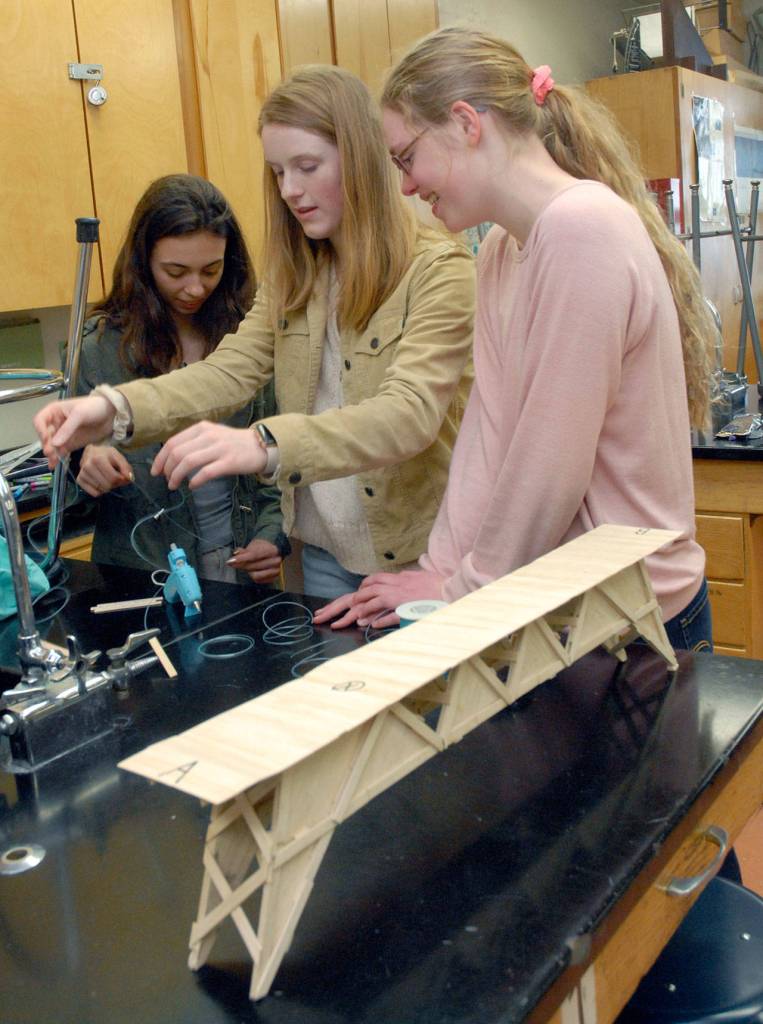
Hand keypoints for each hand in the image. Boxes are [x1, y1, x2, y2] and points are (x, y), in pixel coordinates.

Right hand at [34, 395, 116, 468]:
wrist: (112, 415)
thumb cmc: (94, 407)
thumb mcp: (80, 414)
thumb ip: (67, 429)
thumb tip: (54, 444)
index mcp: (54, 411)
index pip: (40, 421)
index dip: (41, 430)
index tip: (47, 438)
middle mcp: (56, 423)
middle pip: (44, 435)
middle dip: (46, 444)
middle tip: (50, 452)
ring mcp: (63, 435)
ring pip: (51, 445)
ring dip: (50, 453)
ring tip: (53, 461)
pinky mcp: (70, 444)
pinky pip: (60, 452)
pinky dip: (57, 458)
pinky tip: (54, 464)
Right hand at [76, 445, 133, 496]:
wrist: (91, 451)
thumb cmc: (106, 454)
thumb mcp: (118, 456)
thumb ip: (125, 467)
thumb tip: (129, 478)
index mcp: (98, 459)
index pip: (114, 478)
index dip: (122, 480)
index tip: (123, 477)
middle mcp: (87, 467)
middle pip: (108, 486)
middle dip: (115, 484)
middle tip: (116, 478)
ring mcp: (82, 474)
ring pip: (101, 490)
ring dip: (108, 487)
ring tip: (107, 477)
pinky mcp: (79, 480)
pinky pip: (94, 493)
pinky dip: (100, 490)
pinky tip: (100, 481)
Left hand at [151, 422, 266, 489]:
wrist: (260, 445)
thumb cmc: (233, 443)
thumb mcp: (212, 435)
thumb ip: (194, 442)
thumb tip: (172, 458)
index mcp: (201, 428)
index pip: (173, 442)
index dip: (160, 458)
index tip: (156, 471)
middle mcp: (208, 436)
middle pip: (178, 453)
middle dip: (167, 469)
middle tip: (166, 480)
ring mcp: (219, 448)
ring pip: (188, 462)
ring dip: (176, 476)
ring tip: (174, 485)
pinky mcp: (229, 462)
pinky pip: (206, 472)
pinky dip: (195, 481)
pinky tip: (192, 486)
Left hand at [227, 538, 282, 583]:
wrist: (274, 551)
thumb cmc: (262, 548)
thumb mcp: (254, 545)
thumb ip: (245, 551)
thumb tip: (236, 553)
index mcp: (272, 550)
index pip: (254, 555)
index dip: (241, 558)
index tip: (230, 561)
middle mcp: (276, 561)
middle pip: (253, 566)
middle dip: (241, 565)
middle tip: (233, 563)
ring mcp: (276, 570)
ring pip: (256, 575)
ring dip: (248, 571)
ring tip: (246, 567)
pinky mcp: (274, 578)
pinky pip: (259, 581)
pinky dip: (253, 576)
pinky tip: (252, 571)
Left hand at [312, 568, 445, 629]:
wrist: (453, 588)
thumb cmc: (437, 586)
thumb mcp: (416, 581)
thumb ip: (402, 583)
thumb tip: (394, 587)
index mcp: (395, 580)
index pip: (367, 584)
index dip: (351, 596)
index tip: (339, 606)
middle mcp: (393, 586)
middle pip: (361, 593)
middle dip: (341, 605)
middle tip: (322, 616)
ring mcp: (399, 596)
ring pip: (370, 601)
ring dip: (354, 612)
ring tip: (340, 623)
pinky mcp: (406, 606)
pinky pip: (387, 612)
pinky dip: (374, 618)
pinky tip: (363, 624)